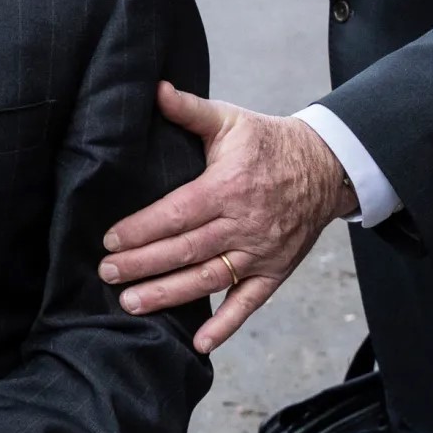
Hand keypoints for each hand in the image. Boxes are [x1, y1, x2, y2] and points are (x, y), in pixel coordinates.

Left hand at [99, 83, 353, 353]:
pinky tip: (199, 344)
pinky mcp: (274, 272)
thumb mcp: (230, 120)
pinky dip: (226, 326)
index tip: (109, 241)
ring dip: (169, 295)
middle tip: (107, 275)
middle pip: (185, 250)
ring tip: (132, 305)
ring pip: (208, 279)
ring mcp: (260, 252)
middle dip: (142, 264)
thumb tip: (154, 89)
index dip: (142, 229)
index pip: (177, 213)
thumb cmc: (268, 142)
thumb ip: (189, 109)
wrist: (325, 166)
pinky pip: (248, 303)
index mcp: (227, 186)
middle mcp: (243, 223)